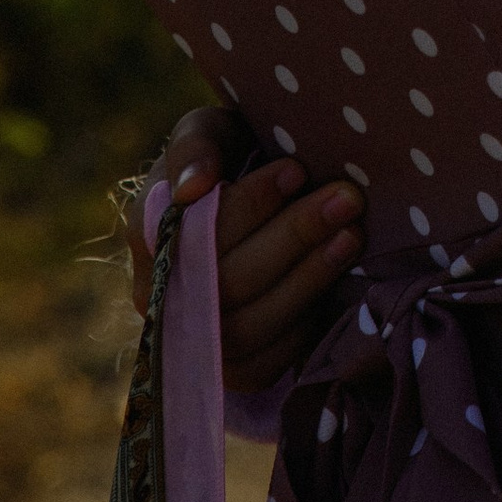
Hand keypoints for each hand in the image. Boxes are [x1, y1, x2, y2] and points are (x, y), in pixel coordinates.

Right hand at [123, 105, 366, 394]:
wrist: (252, 204)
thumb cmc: (227, 159)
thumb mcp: (208, 131)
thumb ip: (195, 146)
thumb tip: (194, 186)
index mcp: (149, 237)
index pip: (196, 231)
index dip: (250, 205)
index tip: (297, 169)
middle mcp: (160, 299)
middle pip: (226, 283)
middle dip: (293, 236)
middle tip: (347, 198)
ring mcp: (194, 340)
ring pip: (248, 328)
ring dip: (308, 279)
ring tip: (352, 234)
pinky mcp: (234, 369)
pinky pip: (267, 364)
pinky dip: (305, 324)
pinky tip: (338, 281)